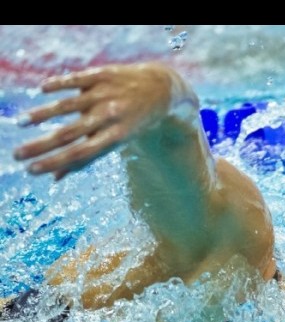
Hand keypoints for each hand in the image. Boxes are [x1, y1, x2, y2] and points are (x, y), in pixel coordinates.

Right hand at [14, 63, 172, 179]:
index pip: (80, 154)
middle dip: (41, 146)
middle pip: (69, 134)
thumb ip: (86, 158)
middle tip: (17, 155)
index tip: (31, 170)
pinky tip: (42, 91)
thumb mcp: (118, 142)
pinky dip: (58, 85)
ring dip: (43, 114)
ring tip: (22, 123)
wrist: (162, 89)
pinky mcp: (102, 75)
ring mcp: (105, 95)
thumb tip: (54, 178)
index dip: (55, 163)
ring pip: (69, 106)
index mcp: (115, 137)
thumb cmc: (133, 122)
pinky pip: (75, 80)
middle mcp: (109, 116)